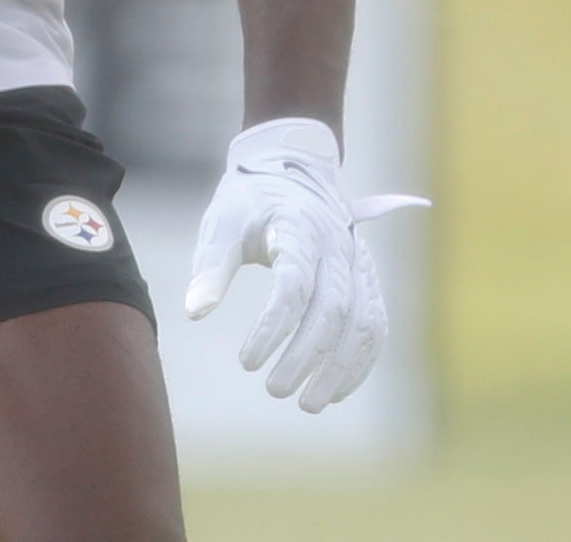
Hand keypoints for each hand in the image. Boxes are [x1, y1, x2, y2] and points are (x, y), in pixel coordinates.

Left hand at [183, 118, 428, 413]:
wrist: (293, 167)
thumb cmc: (249, 200)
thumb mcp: (222, 223)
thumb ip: (210, 267)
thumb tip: (194, 312)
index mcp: (298, 227)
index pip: (293, 285)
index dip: (273, 327)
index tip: (246, 361)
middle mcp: (337, 245)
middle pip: (330, 310)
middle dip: (304, 356)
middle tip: (274, 390)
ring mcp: (359, 262)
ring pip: (360, 323)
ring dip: (338, 368)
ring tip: (308, 403)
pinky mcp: (369, 278)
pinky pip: (375, 324)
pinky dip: (361, 360)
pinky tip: (336, 389)